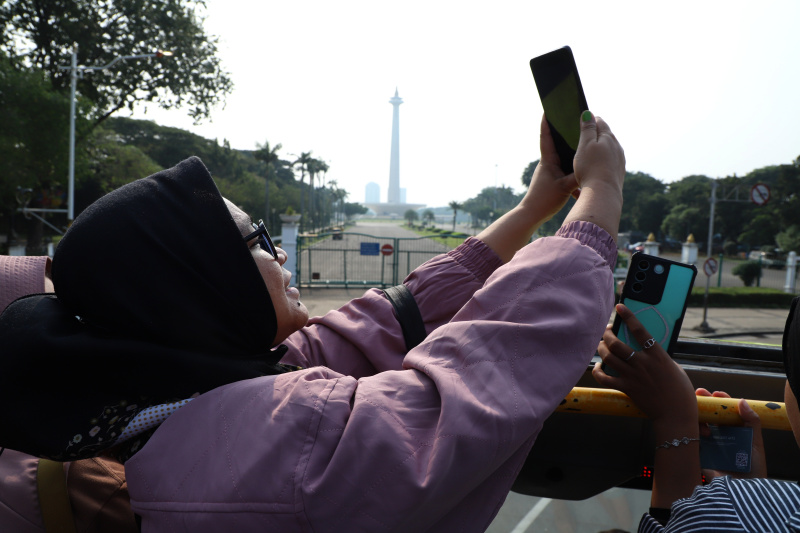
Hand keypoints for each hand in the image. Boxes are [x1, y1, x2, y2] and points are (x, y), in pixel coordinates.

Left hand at [517, 115, 579, 224]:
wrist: (532, 215)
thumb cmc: (545, 200)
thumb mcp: (565, 187)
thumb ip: (578, 175)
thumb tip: (592, 166)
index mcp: (548, 161)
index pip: (546, 137)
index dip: (547, 123)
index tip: (548, 109)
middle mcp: (547, 163)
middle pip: (554, 143)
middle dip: (561, 131)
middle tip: (569, 119)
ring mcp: (549, 171)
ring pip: (561, 155)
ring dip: (568, 148)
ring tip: (579, 139)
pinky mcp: (553, 180)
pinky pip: (563, 167)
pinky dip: (571, 164)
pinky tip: (581, 165)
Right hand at [560, 112, 624, 240]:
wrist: (602, 194)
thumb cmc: (591, 168)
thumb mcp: (585, 145)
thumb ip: (587, 129)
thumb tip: (588, 113)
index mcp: (608, 138)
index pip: (600, 122)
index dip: (590, 120)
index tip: (582, 120)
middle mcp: (617, 148)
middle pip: (606, 136)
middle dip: (595, 135)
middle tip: (582, 136)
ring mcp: (619, 161)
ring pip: (608, 151)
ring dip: (599, 150)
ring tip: (588, 154)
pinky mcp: (618, 174)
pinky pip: (609, 164)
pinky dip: (602, 163)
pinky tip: (595, 169)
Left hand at [592, 304, 696, 425]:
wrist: (676, 414)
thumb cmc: (679, 390)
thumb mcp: (673, 367)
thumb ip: (658, 357)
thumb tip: (644, 348)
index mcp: (657, 355)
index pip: (639, 330)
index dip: (628, 316)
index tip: (619, 307)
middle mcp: (643, 363)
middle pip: (616, 343)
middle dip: (607, 334)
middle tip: (607, 331)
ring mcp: (633, 376)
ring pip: (608, 357)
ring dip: (601, 349)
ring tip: (601, 345)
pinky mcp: (626, 388)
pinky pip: (605, 378)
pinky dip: (598, 371)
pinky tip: (598, 367)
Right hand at [695, 388, 766, 479]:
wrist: (743, 491)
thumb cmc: (753, 469)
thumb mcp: (756, 443)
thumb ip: (752, 422)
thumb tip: (742, 401)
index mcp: (734, 431)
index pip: (725, 411)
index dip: (721, 400)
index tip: (717, 393)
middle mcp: (719, 436)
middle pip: (709, 414)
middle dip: (703, 402)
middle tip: (700, 394)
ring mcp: (708, 444)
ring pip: (697, 423)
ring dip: (698, 418)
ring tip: (705, 424)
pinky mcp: (698, 453)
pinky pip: (690, 439)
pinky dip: (691, 431)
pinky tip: (698, 432)